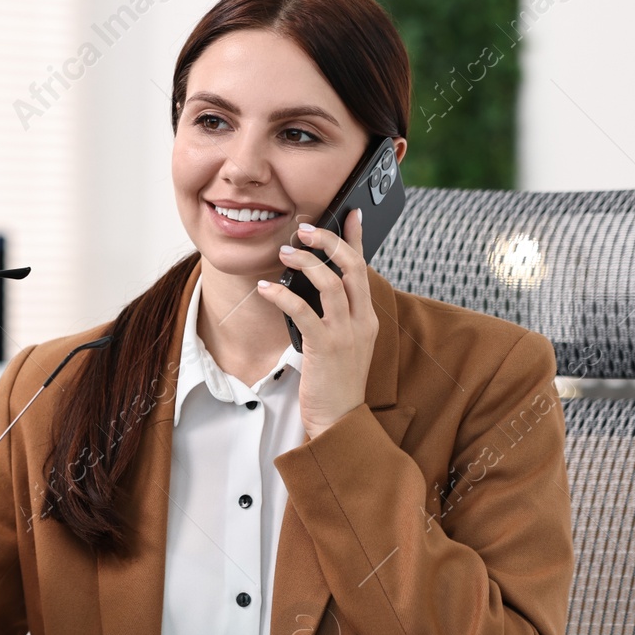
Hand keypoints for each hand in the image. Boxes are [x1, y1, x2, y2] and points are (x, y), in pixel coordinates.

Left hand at [256, 210, 380, 438]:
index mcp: (368, 318)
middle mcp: (361, 321)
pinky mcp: (324, 346)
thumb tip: (314, 287)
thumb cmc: (336, 382)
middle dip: (329, 241)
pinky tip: (266, 289)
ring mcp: (345, 333)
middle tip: (306, 228)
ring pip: (330, 282)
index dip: (358, 238)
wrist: (340, 420)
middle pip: (352, 266)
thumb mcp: (343, 343)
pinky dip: (282, 295)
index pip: (365, 268)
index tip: (353, 213)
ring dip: (305, 262)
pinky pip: (302, 310)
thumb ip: (337, 316)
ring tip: (286, 252)